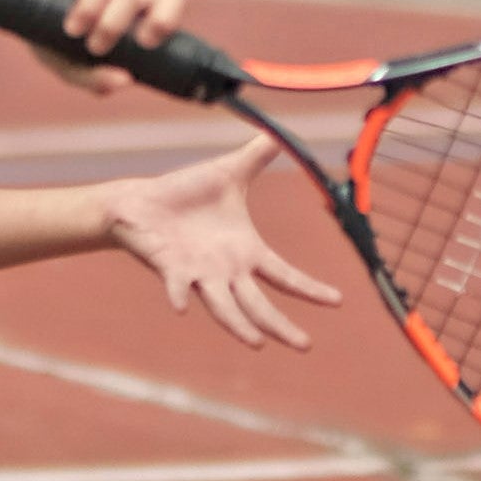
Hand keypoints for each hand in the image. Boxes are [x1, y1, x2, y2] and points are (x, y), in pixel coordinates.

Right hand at [0, 0, 186, 67]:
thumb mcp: (69, 66)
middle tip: (126, 47)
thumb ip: (96, 79)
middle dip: (154, 27)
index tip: (148, 46)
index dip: (170, 22)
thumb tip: (125, 81)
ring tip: (85, 41)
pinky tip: (73, 26)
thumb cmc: (49, 36)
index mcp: (136, 13)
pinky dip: (89, 6)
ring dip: (112, 24)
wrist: (11, 5)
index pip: (171, 5)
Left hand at [104, 136, 343, 351]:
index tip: (338, 301)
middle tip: (305, 346)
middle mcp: (225, 271)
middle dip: (281, 325)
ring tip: (257, 344)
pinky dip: (179, 296)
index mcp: (245, 252)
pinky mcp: (170, 269)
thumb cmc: (186, 192)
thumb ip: (256, 157)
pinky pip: (176, 286)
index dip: (310, 288)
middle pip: (258, 304)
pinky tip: (182, 307)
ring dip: (238, 325)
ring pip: (223, 306)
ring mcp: (198, 274)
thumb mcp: (229, 172)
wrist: (143, 202)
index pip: (284, 275)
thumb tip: (278, 134)